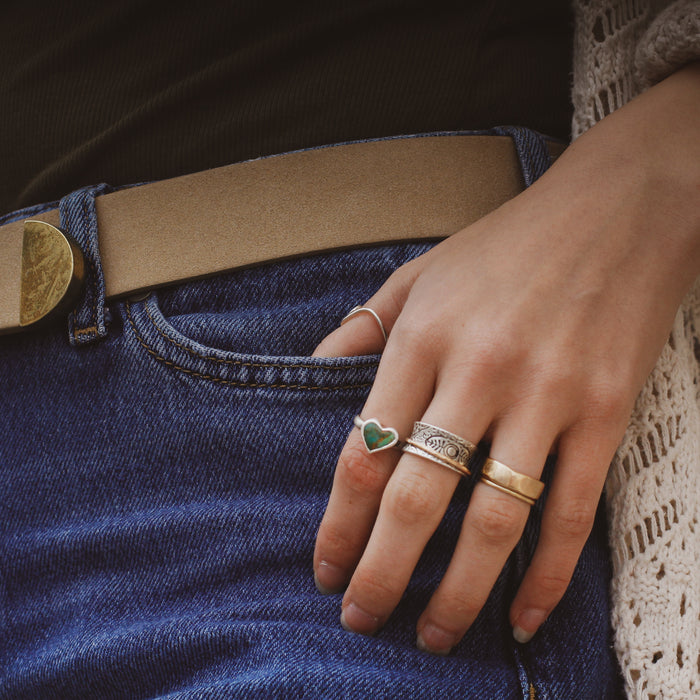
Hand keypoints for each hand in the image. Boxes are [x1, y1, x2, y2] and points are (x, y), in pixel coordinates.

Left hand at [313, 63, 699, 651]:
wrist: (620, 209)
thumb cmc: (508, 244)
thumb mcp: (420, 273)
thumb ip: (363, 329)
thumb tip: (314, 378)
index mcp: (424, 337)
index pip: (364, 452)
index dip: (339, 524)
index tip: (325, 567)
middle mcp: (479, 371)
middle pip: (418, 499)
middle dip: (383, 574)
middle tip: (361, 621)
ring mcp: (548, 395)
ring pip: (494, 520)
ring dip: (459, 592)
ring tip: (431, 635)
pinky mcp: (606, 412)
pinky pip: (572, 511)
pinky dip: (546, 574)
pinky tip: (520, 614)